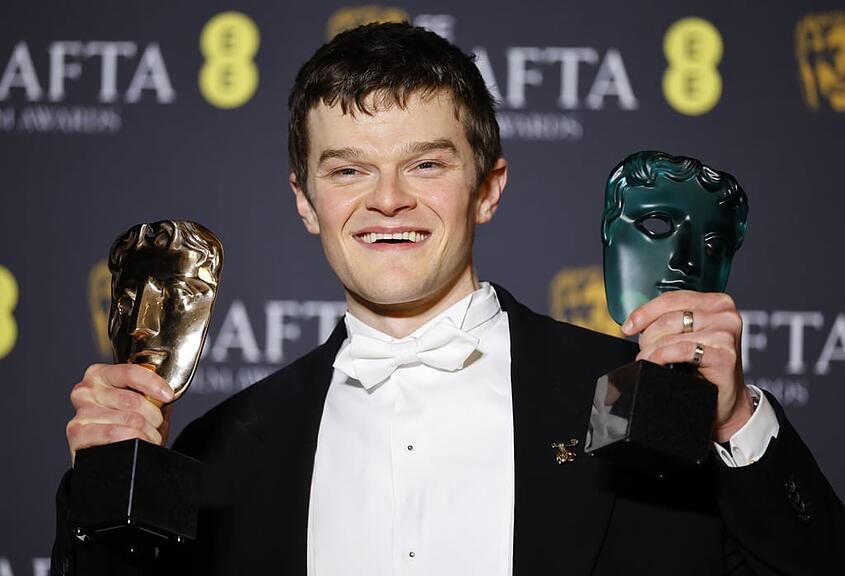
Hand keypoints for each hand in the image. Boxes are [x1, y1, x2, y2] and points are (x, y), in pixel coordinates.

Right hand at [66, 363, 173, 464]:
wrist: (108, 456)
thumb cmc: (126, 425)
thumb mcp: (141, 404)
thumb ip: (150, 394)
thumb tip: (164, 392)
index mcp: (100, 375)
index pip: (131, 373)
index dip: (154, 384)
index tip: (167, 396)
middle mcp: (85, 391)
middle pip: (133, 400)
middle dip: (154, 417)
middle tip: (156, 426)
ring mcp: (80, 413)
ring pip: (129, 420)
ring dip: (148, 434)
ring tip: (148, 438)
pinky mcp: (77, 434)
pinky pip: (114, 434)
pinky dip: (133, 441)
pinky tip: (136, 445)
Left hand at [621, 291, 753, 442]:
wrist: (725, 400)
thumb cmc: (705, 367)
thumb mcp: (691, 335)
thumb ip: (673, 321)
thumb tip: (636, 321)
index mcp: (717, 302)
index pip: (672, 298)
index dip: (645, 312)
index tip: (628, 326)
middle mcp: (725, 314)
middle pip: (669, 318)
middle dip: (648, 336)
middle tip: (643, 351)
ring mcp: (726, 334)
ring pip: (672, 336)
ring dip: (651, 350)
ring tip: (646, 360)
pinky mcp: (724, 355)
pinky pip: (681, 350)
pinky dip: (662, 357)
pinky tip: (656, 364)